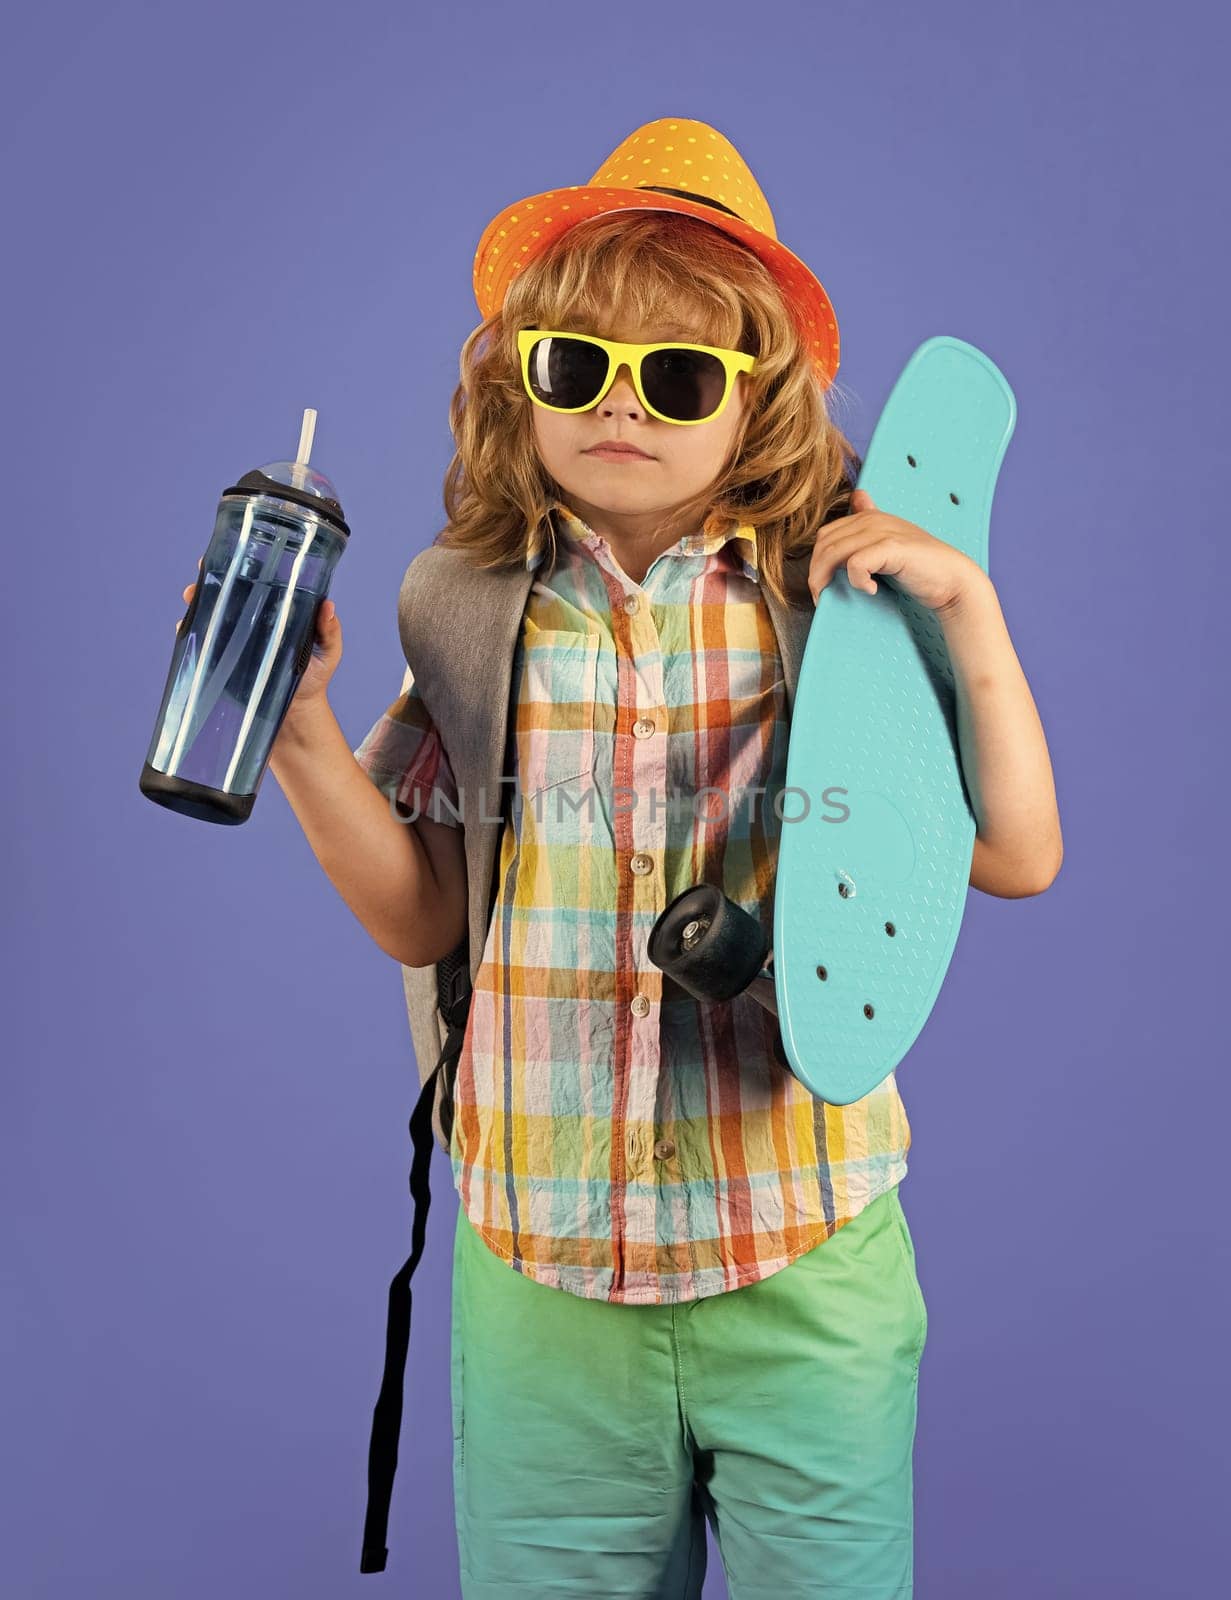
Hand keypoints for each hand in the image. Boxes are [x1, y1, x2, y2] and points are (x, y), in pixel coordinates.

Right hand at [175, 560, 342, 707]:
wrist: (297, 710)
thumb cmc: (316, 676)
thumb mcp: (328, 651)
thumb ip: (328, 630)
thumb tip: (328, 606)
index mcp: (278, 610)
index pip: (260, 580)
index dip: (245, 564)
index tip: (234, 551)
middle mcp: (254, 619)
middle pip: (229, 591)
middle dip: (212, 578)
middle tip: (202, 572)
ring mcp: (237, 637)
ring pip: (212, 612)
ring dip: (198, 600)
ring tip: (192, 596)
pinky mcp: (225, 657)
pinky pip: (205, 640)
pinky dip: (192, 631)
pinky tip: (187, 626)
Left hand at [807, 488, 986, 613]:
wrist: (952, 579)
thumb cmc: (918, 568)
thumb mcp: (887, 547)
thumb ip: (867, 534)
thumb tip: (854, 504)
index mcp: (869, 518)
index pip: (825, 534)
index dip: (816, 560)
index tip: (822, 584)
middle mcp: (873, 519)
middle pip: (824, 544)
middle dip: (816, 572)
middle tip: (822, 596)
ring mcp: (882, 531)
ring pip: (833, 553)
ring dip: (826, 579)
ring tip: (833, 596)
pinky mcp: (891, 547)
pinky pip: (855, 564)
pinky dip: (857, 581)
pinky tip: (871, 590)